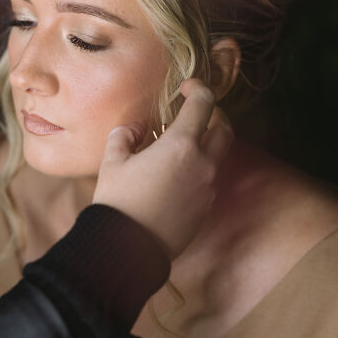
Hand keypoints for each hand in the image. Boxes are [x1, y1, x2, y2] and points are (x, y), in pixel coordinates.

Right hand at [92, 79, 232, 259]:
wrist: (128, 250)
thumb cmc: (118, 202)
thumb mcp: (112, 162)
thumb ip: (126, 135)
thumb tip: (137, 128)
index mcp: (181, 146)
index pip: (204, 104)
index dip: (198, 88)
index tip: (185, 87)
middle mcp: (202, 164)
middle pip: (225, 128)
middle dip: (213, 114)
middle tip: (193, 111)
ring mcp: (208, 188)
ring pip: (219, 154)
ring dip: (206, 142)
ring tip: (179, 144)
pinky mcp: (205, 207)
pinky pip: (209, 178)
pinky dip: (199, 167)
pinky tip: (174, 173)